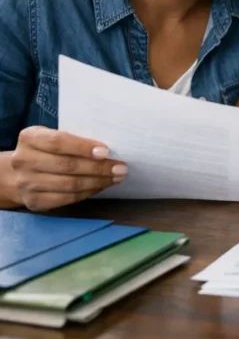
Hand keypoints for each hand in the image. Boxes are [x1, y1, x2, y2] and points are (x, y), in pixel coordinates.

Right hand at [11, 127, 125, 210]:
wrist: (17, 174)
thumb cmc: (45, 151)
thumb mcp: (51, 136)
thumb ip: (72, 139)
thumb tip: (107, 149)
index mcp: (29, 138)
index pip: (58, 142)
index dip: (83, 147)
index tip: (106, 151)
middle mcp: (23, 160)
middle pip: (66, 165)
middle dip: (98, 168)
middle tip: (121, 167)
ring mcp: (26, 183)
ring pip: (69, 185)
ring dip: (98, 182)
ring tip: (116, 178)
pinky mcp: (33, 202)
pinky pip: (67, 199)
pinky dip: (88, 193)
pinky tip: (101, 186)